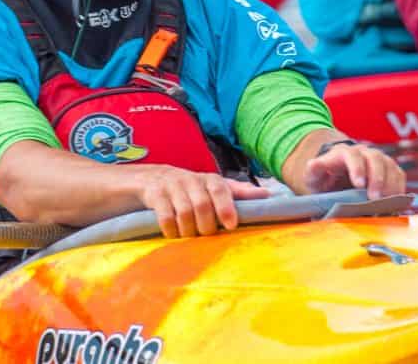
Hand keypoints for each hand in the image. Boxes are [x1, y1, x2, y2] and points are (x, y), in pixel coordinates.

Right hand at [133, 165, 269, 237]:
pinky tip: (173, 235)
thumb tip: (266, 194)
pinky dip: (171, 230)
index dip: (226, 207)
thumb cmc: (189, 188)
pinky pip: (166, 217)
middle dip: (206, 226)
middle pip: (202, 205)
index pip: (220, 188)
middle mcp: (191, 179)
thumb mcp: (212, 187)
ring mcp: (171, 186)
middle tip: (206, 236)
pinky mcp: (155, 194)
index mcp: (209, 179)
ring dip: (189, 231)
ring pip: (184, 213)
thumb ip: (236, 192)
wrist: (150, 179)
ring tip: (189, 237)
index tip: (231, 225)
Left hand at [302, 141, 405, 198]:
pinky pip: (398, 175)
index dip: (357, 168)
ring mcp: (378, 160)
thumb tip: (313, 164)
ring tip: (387, 204)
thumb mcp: (313, 176)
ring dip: (390, 185)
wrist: (336, 178)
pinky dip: (399, 188)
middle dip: (377, 178)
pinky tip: (395, 203)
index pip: (352, 156)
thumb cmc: (324, 178)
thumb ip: (313, 170)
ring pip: (389, 166)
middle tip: (375, 198)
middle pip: (375, 159)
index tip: (359, 184)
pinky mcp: (389, 170)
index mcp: (343, 153)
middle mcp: (363, 153)